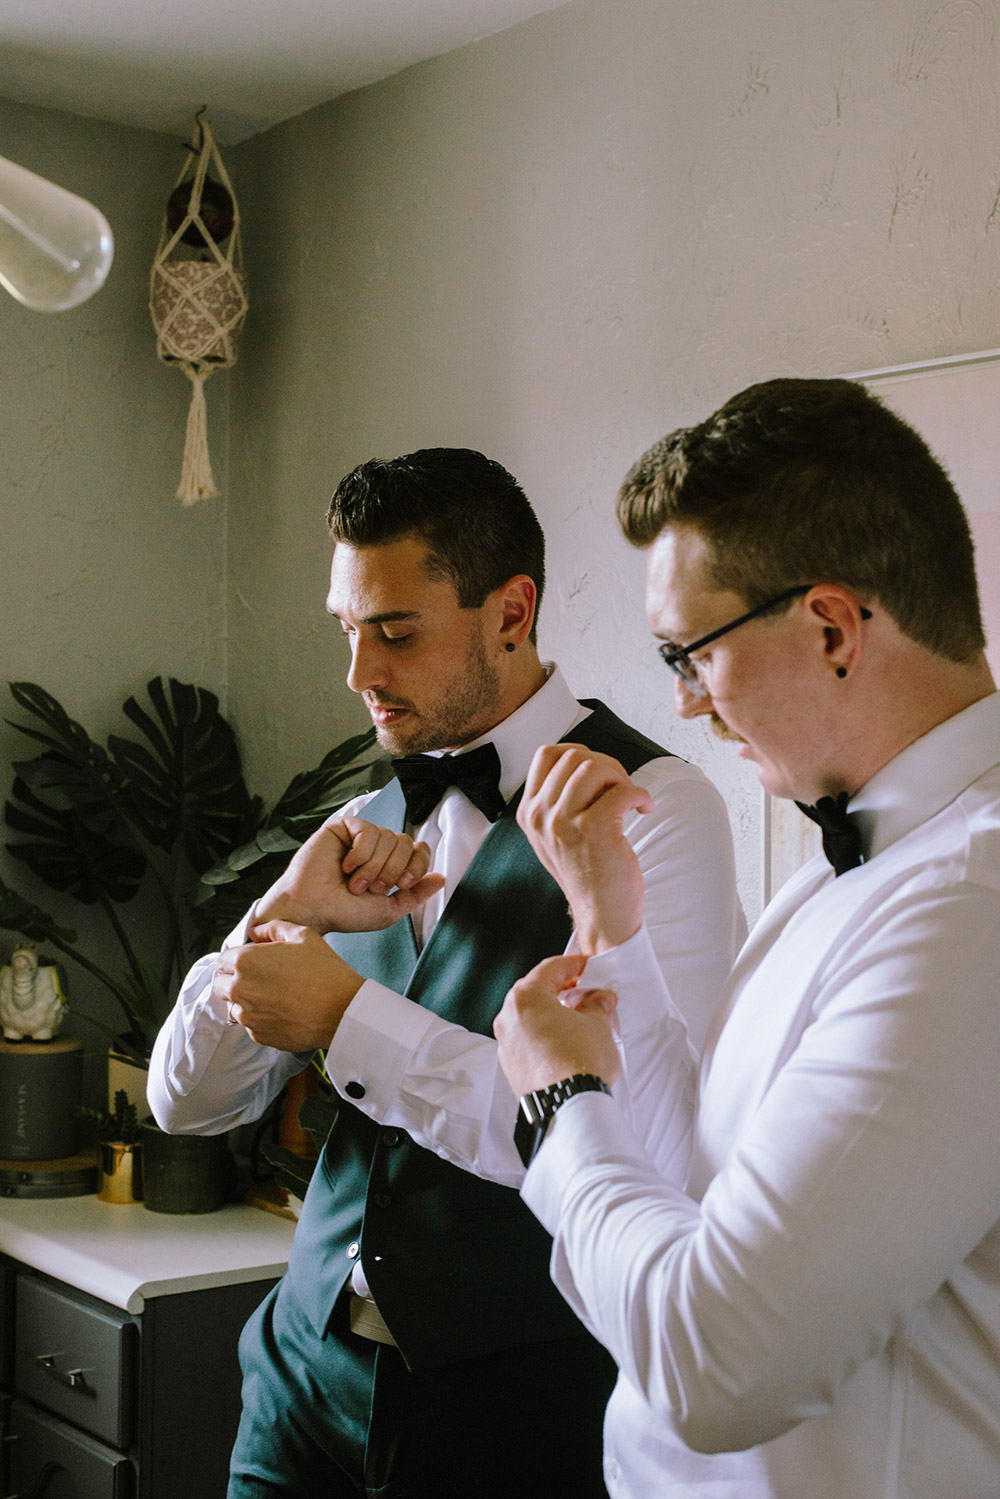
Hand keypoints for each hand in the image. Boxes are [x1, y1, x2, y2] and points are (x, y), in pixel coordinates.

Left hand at [214, 920, 363, 1049]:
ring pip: (234, 1006)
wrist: (342, 1011)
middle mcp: (240, 989)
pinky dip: (261, 1018)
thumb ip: (274, 928)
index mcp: (246, 961)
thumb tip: (258, 932)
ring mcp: (247, 1015)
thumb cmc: (325, 972)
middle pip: (220, 984)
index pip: (222, 959)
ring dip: (247, 1000)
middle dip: (235, 980)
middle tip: (261, 979)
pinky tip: (282, 1011)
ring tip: (275, 996)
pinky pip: (251, 1024)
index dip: (237, 959)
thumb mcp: (303, 936)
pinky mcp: (258, 1035)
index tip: (252, 962)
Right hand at [252, 816, 444, 934]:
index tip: (401, 885)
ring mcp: (360, 836)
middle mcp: (377, 848)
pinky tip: (344, 866)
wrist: (313, 910)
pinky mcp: (343, 827)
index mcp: (390, 864)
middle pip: (406, 842)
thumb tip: (441, 878)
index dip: (416, 866)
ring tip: (354, 883)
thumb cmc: (344, 913)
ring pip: (388, 837)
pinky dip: (360, 854)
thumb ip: (416, 894)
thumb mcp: (389, 910)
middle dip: (391, 870)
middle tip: (370, 888)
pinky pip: (368, 831)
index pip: (420, 850)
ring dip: (373, 866)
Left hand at [494, 953, 620, 1098]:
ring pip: (530, 1017)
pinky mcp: (510, 1066)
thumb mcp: (597, 1023)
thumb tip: (599, 998)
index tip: (588, 966)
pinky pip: (527, 1040)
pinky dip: (544, 1034)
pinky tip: (566, 1041)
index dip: (574, 964)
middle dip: (562, 989)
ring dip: (552, 1013)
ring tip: (579, 1018)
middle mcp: (508, 1018)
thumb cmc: (579, 1065)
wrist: (569, 1108)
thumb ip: (596, 1004)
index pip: (551, 968)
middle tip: (586, 991)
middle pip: (536, 991)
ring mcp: (506, 1044)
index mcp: (525, 998)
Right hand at [517, 744, 652, 953]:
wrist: (601, 913)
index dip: (579, 753)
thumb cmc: (587, 871)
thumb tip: (584, 760)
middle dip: (606, 765)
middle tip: (621, 789)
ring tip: (630, 800)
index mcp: (529, 812)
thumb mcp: (556, 834)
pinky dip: (641, 795)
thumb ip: (558, 798)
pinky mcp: (592, 830)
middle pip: (574, 756)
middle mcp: (540, 816)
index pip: (546, 754)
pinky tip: (644, 810)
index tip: (599, 774)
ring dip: (621, 778)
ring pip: (594, 767)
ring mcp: (563, 823)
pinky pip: (622, 790)